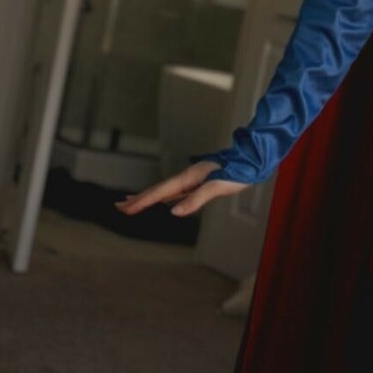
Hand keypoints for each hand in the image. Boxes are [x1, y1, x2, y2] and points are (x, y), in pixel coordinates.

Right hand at [115, 158, 247, 218]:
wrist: (253, 160)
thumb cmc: (238, 172)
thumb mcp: (218, 187)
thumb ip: (196, 200)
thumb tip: (174, 213)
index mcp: (189, 178)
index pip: (160, 193)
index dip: (142, 201)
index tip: (125, 208)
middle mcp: (187, 178)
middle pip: (157, 190)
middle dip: (138, 199)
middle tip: (119, 207)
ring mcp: (192, 180)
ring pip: (164, 191)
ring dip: (147, 197)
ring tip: (132, 202)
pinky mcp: (199, 183)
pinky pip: (175, 192)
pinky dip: (163, 196)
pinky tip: (163, 201)